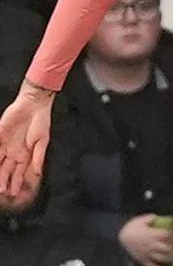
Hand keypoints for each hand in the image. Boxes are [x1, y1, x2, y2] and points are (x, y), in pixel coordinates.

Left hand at [0, 80, 53, 197]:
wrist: (33, 104)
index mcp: (25, 153)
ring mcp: (5, 144)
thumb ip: (38, 158)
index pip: (19, 171)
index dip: (16, 182)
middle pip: (6, 169)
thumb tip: (38, 173)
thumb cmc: (41, 121)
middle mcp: (14, 151)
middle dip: (4, 181)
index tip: (14, 193)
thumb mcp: (42, 141)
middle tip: (2, 191)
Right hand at [119, 213, 172, 265]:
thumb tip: (156, 217)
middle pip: (169, 247)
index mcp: (154, 235)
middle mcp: (153, 245)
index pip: (170, 235)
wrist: (118, 239)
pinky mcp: (144, 260)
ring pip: (164, 257)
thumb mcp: (140, 219)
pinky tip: (164, 263)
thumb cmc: (129, 228)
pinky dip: (159, 264)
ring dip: (170, 255)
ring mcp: (149, 253)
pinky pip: (153, 265)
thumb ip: (151, 218)